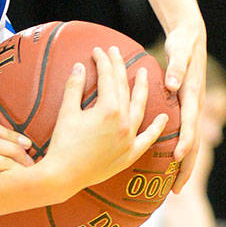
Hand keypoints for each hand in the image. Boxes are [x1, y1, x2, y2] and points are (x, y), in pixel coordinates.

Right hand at [42, 47, 166, 197]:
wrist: (63, 176)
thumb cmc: (62, 144)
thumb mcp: (66, 113)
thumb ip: (75, 87)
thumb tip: (80, 66)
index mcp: (108, 109)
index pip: (109, 77)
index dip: (103, 61)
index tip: (98, 50)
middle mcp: (124, 121)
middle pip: (124, 88)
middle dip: (119, 67)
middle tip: (116, 52)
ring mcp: (129, 138)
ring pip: (140, 107)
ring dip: (143, 89)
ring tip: (143, 73)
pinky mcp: (130, 153)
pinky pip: (148, 138)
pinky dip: (156, 128)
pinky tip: (163, 117)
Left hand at [163, 19, 205, 186]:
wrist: (192, 36)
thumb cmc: (183, 43)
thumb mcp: (179, 50)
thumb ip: (176, 66)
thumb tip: (172, 84)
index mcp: (192, 95)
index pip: (190, 124)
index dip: (184, 142)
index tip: (176, 158)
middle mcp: (195, 105)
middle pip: (194, 141)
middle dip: (187, 166)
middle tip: (177, 190)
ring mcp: (193, 109)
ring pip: (192, 142)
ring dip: (184, 165)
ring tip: (175, 187)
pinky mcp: (188, 109)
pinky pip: (186, 135)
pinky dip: (181, 152)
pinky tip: (170, 166)